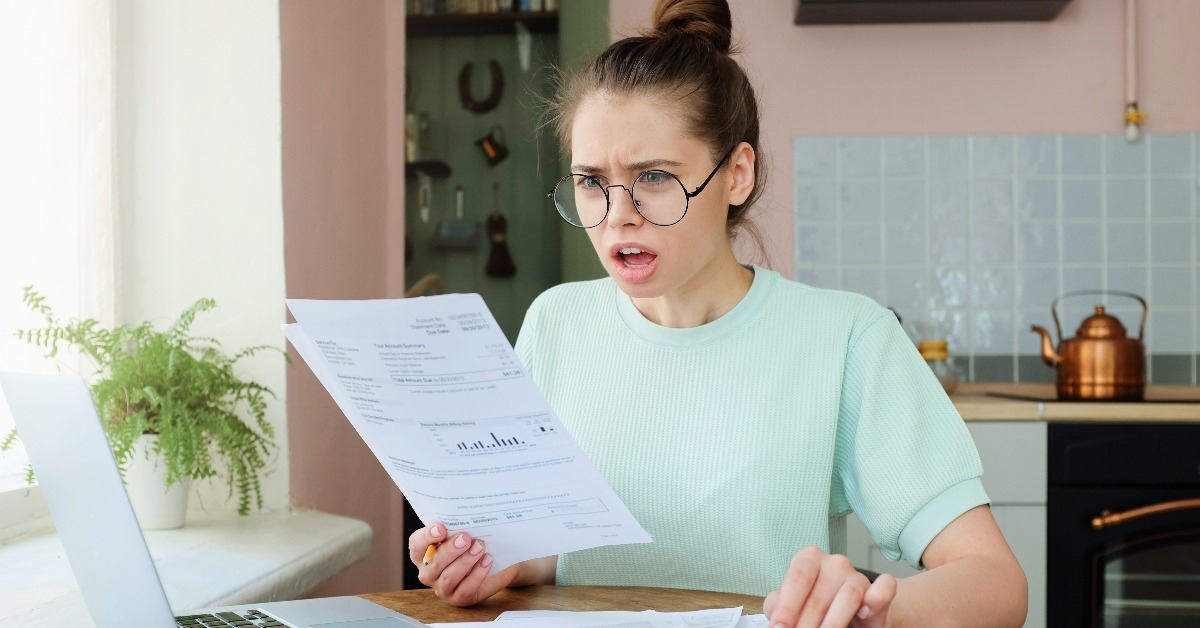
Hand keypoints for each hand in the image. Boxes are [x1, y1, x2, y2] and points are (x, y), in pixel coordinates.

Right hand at [408, 521, 519, 605]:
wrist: (493, 563)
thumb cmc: (471, 544)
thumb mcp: (462, 533)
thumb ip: (456, 526)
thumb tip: (463, 515)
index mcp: (423, 552)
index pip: (417, 544)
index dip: (426, 537)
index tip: (441, 528)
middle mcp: (428, 572)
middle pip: (433, 563)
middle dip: (450, 550)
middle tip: (465, 538)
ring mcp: (442, 588)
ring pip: (449, 577)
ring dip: (465, 562)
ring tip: (479, 547)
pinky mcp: (458, 598)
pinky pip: (465, 589)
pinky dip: (476, 575)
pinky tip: (486, 561)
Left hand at [763, 546, 897, 627]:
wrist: (852, 613)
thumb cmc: (815, 605)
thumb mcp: (793, 604)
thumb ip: (780, 607)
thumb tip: (776, 622)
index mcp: (809, 559)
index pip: (797, 579)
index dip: (787, 608)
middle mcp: (834, 563)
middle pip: (819, 595)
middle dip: (806, 624)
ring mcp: (858, 575)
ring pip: (849, 597)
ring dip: (833, 623)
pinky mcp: (881, 589)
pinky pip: (885, 587)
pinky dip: (876, 598)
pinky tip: (863, 613)